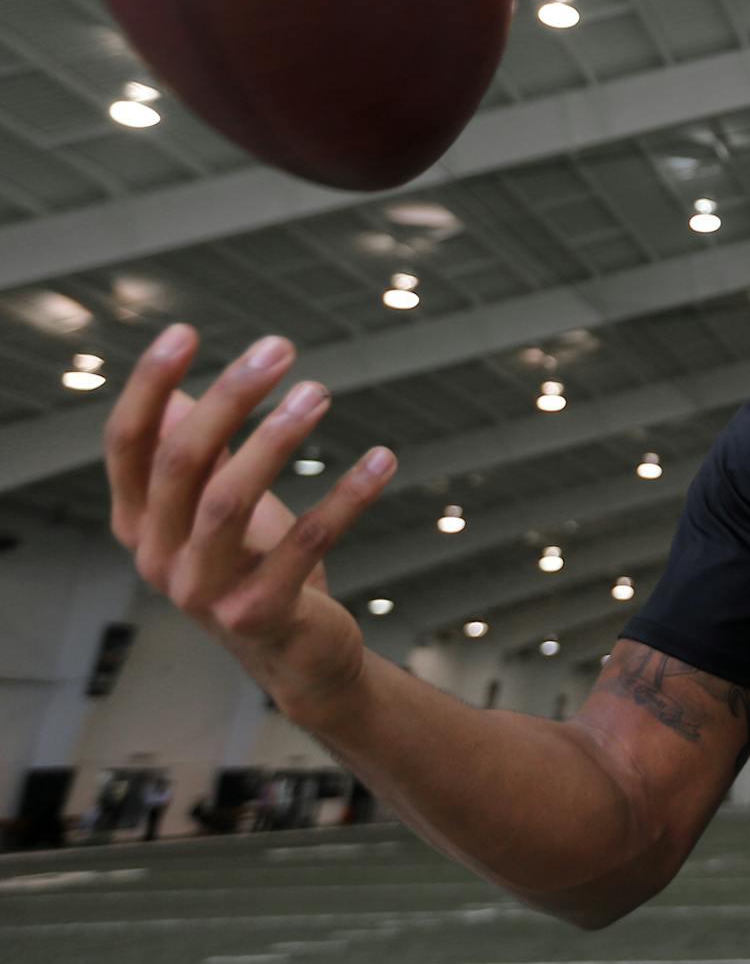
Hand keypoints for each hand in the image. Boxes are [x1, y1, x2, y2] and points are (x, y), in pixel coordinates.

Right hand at [104, 323, 397, 716]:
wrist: (297, 657)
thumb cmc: (255, 567)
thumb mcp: (219, 508)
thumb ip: (197, 458)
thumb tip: (172, 391)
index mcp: (140, 523)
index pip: (127, 445)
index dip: (147, 386)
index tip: (184, 331)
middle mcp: (158, 557)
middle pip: (179, 462)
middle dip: (228, 397)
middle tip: (278, 348)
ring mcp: (203, 592)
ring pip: (228, 501)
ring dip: (277, 439)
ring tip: (318, 392)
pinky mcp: (260, 615)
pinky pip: (305, 544)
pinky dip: (347, 496)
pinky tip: (382, 458)